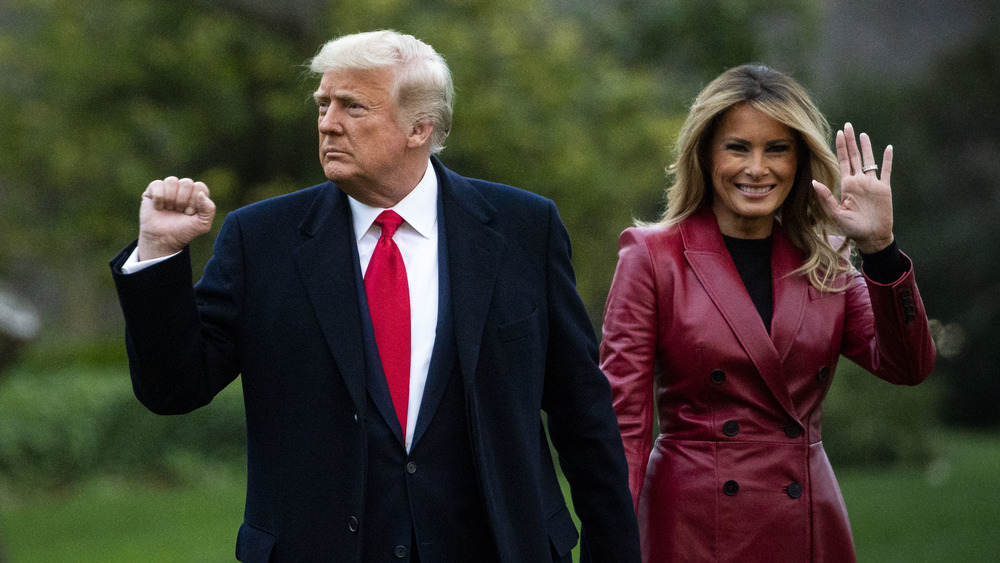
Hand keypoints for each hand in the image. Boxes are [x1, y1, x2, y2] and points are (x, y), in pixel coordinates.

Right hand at [137, 176, 215, 259]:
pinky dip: (158, 198)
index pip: (199, 186)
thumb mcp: (202, 224)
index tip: (189, 213)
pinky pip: (157, 184)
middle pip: (186, 182)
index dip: (194, 200)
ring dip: (170, 198)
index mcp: (197, 195)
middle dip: (183, 200)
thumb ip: (209, 209)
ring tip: (169, 209)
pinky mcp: (153, 190)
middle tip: (179, 212)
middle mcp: (183, 189)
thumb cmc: (183, 231)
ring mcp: (168, 188)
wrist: (163, 239)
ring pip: (172, 180)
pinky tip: (158, 207)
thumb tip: (201, 193)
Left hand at [812, 122, 894, 253]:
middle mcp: (858, 181)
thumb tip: (815, 182)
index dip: (841, 147)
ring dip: (866, 147)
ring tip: (862, 134)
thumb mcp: (836, 214)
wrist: (872, 237)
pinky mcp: (884, 188)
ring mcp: (872, 184)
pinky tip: (888, 148)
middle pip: (854, 156)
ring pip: (869, 160)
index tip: (838, 133)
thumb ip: (826, 198)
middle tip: (848, 126)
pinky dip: (887, 159)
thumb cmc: (852, 228)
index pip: (843, 161)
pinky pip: (886, 171)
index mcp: (846, 185)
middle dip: (850, 141)